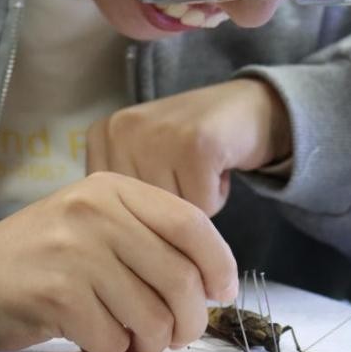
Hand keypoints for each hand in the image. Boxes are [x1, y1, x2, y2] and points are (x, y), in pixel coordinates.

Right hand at [0, 172, 237, 351]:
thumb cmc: (35, 257)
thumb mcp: (91, 223)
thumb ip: (145, 236)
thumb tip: (208, 276)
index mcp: (111, 188)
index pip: (191, 222)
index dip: (218, 263)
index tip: (222, 290)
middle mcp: (94, 211)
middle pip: (178, 276)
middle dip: (189, 319)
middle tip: (179, 332)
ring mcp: (73, 251)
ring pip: (151, 315)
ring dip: (151, 341)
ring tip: (136, 338)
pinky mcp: (55, 294)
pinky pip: (113, 339)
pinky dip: (113, 350)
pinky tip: (97, 338)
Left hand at [86, 79, 291, 215]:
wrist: (249, 107)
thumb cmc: (192, 144)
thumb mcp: (141, 162)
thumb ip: (120, 194)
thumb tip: (116, 244)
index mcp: (101, 136)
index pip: (110, 210)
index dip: (143, 206)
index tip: (162, 174)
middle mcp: (121, 130)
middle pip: (137, 213)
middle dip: (168, 206)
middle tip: (185, 170)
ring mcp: (158, 134)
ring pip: (168, 214)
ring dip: (194, 203)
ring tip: (200, 168)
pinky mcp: (196, 145)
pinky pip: (201, 207)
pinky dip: (216, 196)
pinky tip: (216, 165)